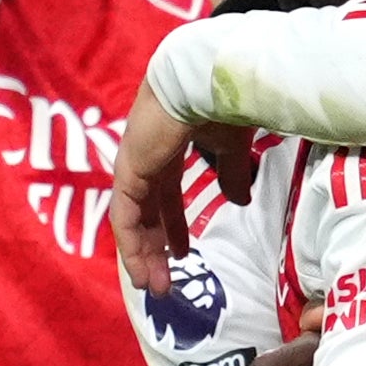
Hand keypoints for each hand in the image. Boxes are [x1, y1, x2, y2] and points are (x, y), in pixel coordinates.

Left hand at [111, 83, 255, 292]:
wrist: (206, 78)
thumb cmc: (222, 103)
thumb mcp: (231, 147)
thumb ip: (231, 174)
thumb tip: (240, 201)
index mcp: (168, 147)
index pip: (164, 193)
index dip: (173, 224)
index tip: (183, 252)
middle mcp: (146, 156)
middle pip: (146, 211)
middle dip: (156, 247)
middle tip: (166, 281)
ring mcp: (133, 163)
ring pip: (133, 219)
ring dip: (142, 255)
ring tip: (155, 287)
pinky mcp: (128, 170)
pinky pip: (125, 217)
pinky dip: (131, 246)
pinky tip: (140, 271)